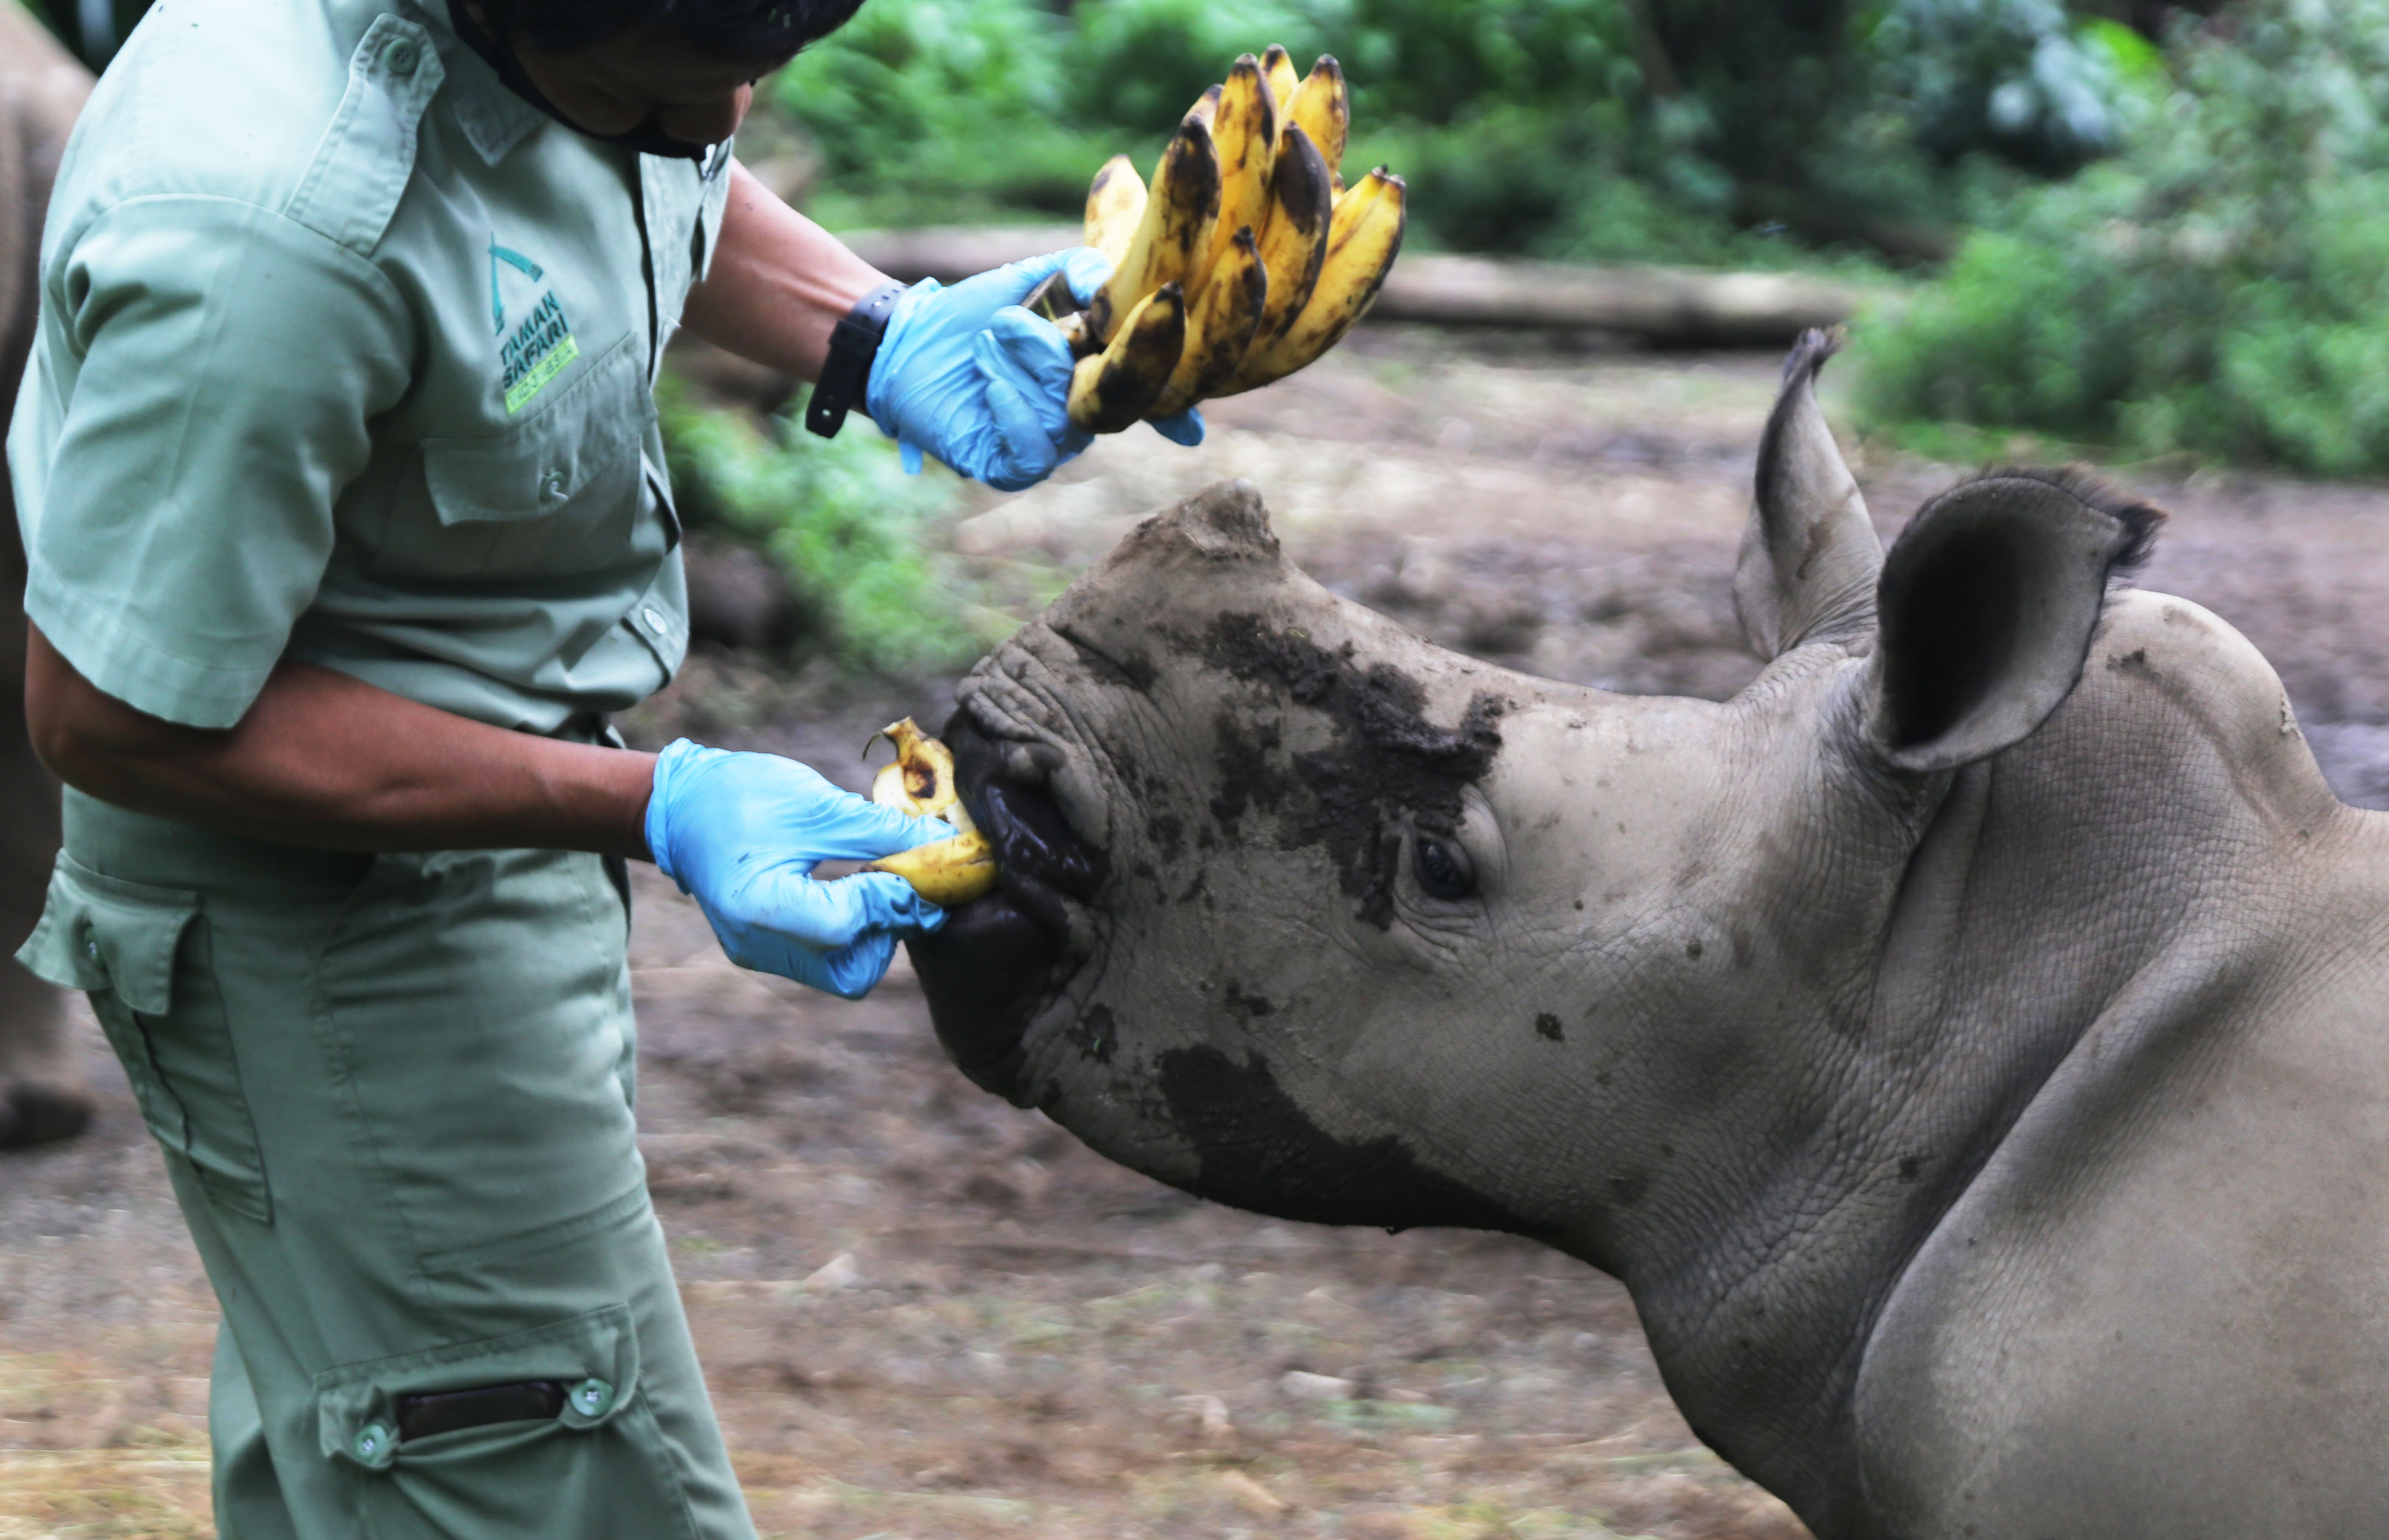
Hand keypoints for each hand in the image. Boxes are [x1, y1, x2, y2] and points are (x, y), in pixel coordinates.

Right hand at [645, 740, 952, 998]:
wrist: (681, 806)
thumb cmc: (741, 795)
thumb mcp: (815, 803)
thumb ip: (880, 831)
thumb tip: (944, 845)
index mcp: (759, 906)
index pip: (847, 925)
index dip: (892, 899)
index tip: (919, 866)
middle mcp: (757, 944)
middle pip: (854, 971)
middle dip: (890, 927)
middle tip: (904, 881)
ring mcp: (759, 954)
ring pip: (844, 973)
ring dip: (875, 933)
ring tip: (877, 883)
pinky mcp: (765, 951)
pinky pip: (823, 960)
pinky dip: (851, 932)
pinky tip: (855, 890)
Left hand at [867, 249, 1204, 491]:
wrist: (906, 339)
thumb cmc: (971, 311)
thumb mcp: (1031, 277)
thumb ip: (1078, 268)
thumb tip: (1107, 278)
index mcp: (1092, 376)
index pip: (1146, 401)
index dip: (1174, 416)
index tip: (1193, 431)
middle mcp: (1075, 416)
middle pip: (1101, 401)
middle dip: (1052, 357)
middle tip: (1010, 324)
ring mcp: (1044, 446)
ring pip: (1065, 423)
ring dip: (1023, 374)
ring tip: (985, 343)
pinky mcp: (1005, 467)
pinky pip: (1033, 456)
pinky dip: (1014, 415)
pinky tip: (990, 384)